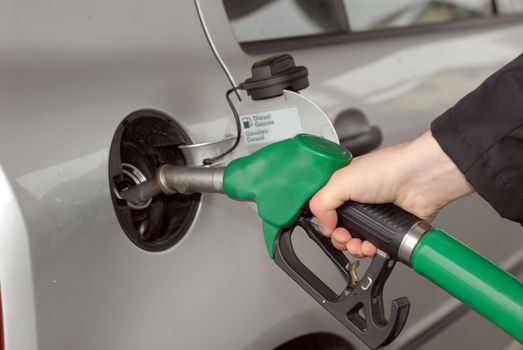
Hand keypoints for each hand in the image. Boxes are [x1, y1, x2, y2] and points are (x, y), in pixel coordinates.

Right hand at [309, 131, 473, 257]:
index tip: (328, 226)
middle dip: (339, 238)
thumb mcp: (341, 181)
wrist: (420, 180)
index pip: (326, 210)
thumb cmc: (388, 169)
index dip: (324, 221)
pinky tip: (370, 246)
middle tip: (344, 236)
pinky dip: (370, 250)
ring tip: (358, 244)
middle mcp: (359, 201)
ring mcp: (375, 216)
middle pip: (339, 229)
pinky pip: (374, 246)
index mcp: (345, 187)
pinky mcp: (389, 229)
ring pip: (355, 241)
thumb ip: (321, 203)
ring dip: (353, 247)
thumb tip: (322, 225)